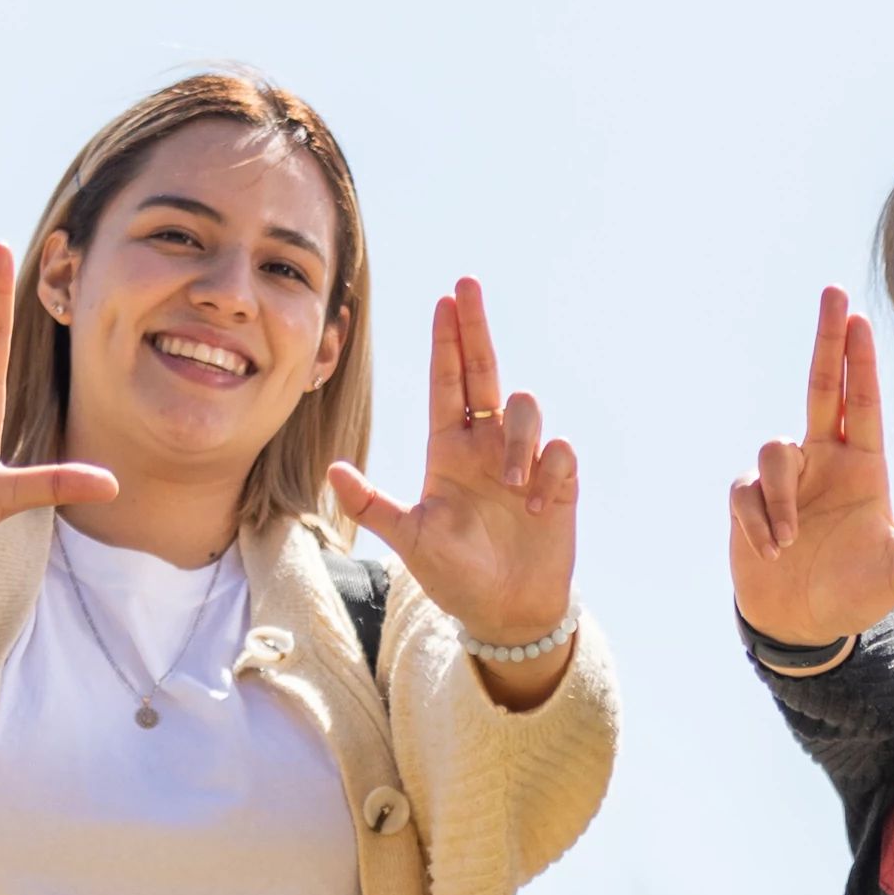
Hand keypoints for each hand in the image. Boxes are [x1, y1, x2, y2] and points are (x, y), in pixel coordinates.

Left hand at [330, 280, 581, 701]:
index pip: (448, 383)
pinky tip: (540, 505)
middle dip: (475, 327)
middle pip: (484, 370)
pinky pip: (559, 450)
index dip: (447, 341)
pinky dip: (549, 470)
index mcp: (449, 450)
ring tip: (515, 486)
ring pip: (527, 408)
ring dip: (520, 439)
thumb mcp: (411, 539)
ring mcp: (524, 459)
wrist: (506, 610)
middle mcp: (486, 444)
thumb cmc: (455, 574)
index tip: (445, 300)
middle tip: (467, 285)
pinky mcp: (558, 481)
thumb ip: (374, 504)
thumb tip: (334, 469)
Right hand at [727, 287, 893, 648]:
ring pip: (775, 451)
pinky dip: (760, 521)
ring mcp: (786, 478)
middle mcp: (823, 460)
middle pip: (822, 386)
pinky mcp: (750, 500)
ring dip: (781, 498)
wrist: (802, 625)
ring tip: (792, 544)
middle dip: (828, 340)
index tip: (861, 316)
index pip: (861, 402)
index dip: (859, 359)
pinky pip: (748, 491)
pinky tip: (774, 551)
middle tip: (835, 292)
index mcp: (861, 467)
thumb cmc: (856, 591)